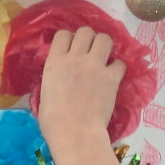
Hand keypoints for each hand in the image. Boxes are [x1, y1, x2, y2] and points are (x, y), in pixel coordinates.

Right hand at [35, 26, 125, 151]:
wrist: (74, 133)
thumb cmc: (52, 121)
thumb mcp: (44, 93)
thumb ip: (53, 77)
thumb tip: (59, 77)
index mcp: (55, 61)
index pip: (63, 34)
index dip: (69, 39)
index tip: (72, 49)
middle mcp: (75, 58)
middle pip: (86, 31)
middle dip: (89, 39)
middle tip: (90, 52)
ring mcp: (95, 66)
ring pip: (105, 38)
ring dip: (105, 46)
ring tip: (104, 57)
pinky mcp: (112, 78)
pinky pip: (120, 62)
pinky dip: (118, 67)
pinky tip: (114, 75)